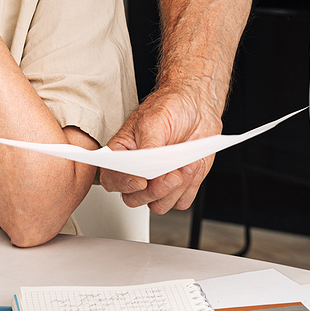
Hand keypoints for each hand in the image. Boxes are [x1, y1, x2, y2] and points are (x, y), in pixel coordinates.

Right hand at [100, 88, 222, 213]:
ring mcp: (158, 181)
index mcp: (122, 153)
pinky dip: (190, 187)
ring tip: (186, 164)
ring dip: (175, 189)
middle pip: (134, 199)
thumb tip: (144, 168)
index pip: (111, 178)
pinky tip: (193, 166)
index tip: (141, 180)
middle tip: (172, 175)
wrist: (198, 106)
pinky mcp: (179, 187)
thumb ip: (148, 146)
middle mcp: (138, 171)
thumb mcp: (154, 121)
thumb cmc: (170, 107)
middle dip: (154, 191)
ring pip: (159, 205)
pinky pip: (181, 202)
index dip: (124, 184)